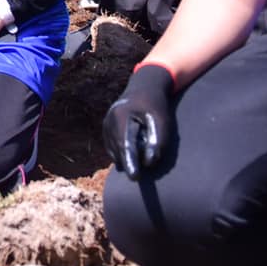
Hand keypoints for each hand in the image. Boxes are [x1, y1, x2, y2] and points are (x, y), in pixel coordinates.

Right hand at [102, 62, 176, 176]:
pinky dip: (124, 152)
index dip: (131, 162)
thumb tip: (148, 163)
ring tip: (142, 139)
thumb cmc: (156, 105)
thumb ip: (157, 141)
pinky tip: (135, 142)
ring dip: (129, 154)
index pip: (125, 145)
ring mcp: (105, 125)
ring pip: (115, 151)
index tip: (135, 178)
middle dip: (132, 159)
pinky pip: (114, 149)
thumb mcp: (162, 121)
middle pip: (119, 150)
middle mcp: (108, 121)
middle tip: (147, 151)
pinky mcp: (105, 130)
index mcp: (121, 116)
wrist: (144, 88)